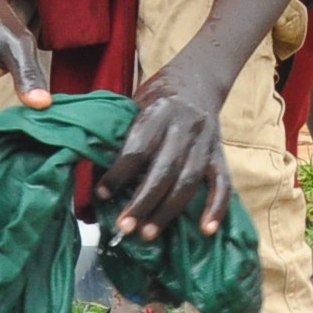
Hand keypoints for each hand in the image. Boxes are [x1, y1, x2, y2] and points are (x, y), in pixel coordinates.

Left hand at [107, 62, 234, 240]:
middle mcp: (185, 126)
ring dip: (168, 211)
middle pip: (165, 170)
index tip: (102, 194)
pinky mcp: (220, 155)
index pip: (139, 147)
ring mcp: (206, 142)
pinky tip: (206, 230)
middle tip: (124, 226)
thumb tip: (90, 171)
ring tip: (147, 234)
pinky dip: (216, 208)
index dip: (119, 173)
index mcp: (159, 111)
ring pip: (189, 181)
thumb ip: (120, 133)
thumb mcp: (134, 104)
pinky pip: (222, 184)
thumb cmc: (158, 97)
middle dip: (143, 201)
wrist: (199, 78)